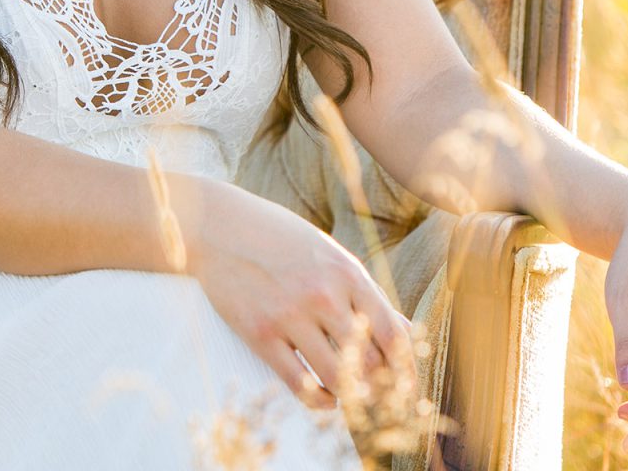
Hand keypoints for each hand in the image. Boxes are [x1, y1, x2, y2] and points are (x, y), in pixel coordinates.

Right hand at [185, 179, 415, 411]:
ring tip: (350, 397)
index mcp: (347, 274)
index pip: (392, 334)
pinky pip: (299, 384)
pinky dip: (318, 400)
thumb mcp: (330, 255)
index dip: (406, 370)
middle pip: (369, 362)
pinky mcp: (260, 333)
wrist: (220, 226)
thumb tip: (404, 328)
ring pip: (337, 377)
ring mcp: (290, 315)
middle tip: (379, 398)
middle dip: (380, 387)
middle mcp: (323, 295)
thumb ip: (366, 293)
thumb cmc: (281, 238)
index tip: (408, 389)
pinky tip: (324, 399)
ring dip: (350, 396)